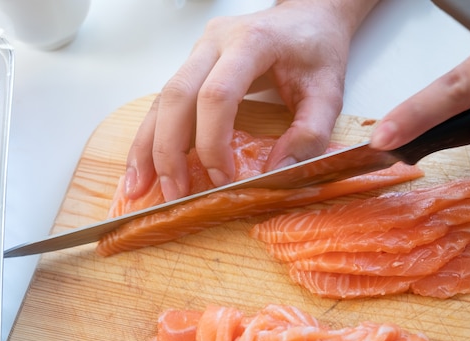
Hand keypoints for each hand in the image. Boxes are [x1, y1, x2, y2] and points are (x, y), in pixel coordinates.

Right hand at [125, 0, 378, 200]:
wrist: (307, 17)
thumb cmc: (317, 49)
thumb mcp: (329, 94)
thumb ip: (309, 135)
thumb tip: (275, 174)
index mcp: (252, 43)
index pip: (217, 95)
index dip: (212, 142)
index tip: (222, 179)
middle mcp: (216, 42)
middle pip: (176, 96)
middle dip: (169, 151)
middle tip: (173, 193)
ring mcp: (199, 52)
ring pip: (162, 99)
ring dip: (149, 146)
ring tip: (140, 185)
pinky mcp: (193, 66)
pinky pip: (165, 102)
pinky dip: (153, 135)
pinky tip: (145, 164)